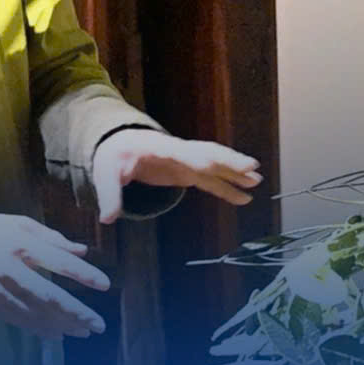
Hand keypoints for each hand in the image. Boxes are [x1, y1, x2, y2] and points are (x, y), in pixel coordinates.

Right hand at [0, 214, 110, 340]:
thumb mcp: (20, 226)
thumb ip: (52, 239)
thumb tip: (82, 250)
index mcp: (19, 244)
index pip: (58, 261)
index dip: (83, 274)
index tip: (106, 285)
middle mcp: (9, 269)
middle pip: (49, 296)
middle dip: (77, 313)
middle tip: (99, 325)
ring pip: (36, 314)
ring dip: (63, 326)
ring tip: (84, 331)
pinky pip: (21, 321)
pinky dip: (41, 330)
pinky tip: (58, 334)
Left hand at [93, 131, 260, 220]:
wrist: (119, 146)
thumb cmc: (113, 157)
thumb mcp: (105, 174)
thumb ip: (109, 195)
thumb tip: (107, 218)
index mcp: (158, 148)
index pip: (181, 151)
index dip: (198, 157)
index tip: (210, 164)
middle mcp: (177, 151)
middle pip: (206, 153)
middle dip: (228, 160)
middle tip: (251, 168)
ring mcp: (185, 161)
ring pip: (215, 164)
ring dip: (235, 172)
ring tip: (258, 181)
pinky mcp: (188, 172)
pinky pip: (212, 179)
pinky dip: (228, 187)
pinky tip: (245, 196)